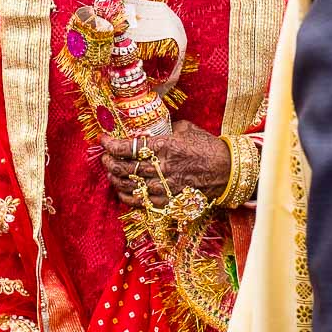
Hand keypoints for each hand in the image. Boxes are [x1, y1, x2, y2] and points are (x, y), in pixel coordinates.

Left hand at [100, 120, 230, 208]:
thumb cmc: (208, 147)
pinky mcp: (170, 201)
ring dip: (115, 179)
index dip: (111, 144)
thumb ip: (166, 129)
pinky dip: (128, 196)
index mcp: (166, 147)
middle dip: (109, 162)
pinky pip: (142, 202)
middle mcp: (162, 168)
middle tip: (104, 157)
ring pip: (130, 186)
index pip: (129, 147)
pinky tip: (123, 190)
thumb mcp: (187, 129)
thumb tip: (150, 130)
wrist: (228, 171)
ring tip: (111, 172)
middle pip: (125, 168)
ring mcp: (165, 187)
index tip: (103, 140)